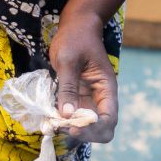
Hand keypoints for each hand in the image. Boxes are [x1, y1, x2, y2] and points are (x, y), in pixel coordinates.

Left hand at [48, 9, 116, 144]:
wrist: (76, 27)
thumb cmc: (75, 39)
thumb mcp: (69, 60)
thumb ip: (68, 87)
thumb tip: (66, 114)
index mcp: (106, 89)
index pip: (109, 119)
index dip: (93, 128)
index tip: (73, 126)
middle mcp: (101, 98)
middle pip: (101, 129)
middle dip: (84, 134)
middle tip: (62, 127)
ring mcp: (89, 100)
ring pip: (86, 126)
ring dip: (72, 129)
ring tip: (53, 124)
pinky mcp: (77, 98)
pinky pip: (73, 117)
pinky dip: (63, 121)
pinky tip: (50, 118)